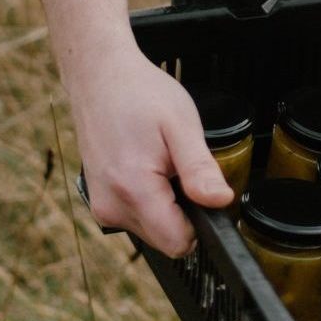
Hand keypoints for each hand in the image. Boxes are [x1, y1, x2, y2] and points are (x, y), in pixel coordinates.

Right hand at [69, 45, 236, 255]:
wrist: (101, 77)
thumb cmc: (141, 94)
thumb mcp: (181, 124)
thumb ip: (200, 169)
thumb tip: (220, 202)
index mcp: (133, 190)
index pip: (178, 243)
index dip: (201, 221)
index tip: (201, 190)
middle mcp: (111, 207)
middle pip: (166, 239)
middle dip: (183, 209)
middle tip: (179, 166)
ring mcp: (102, 206)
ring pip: (152, 229)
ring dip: (166, 204)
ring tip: (161, 161)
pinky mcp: (99, 201)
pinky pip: (136, 216)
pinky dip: (149, 199)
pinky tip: (147, 166)